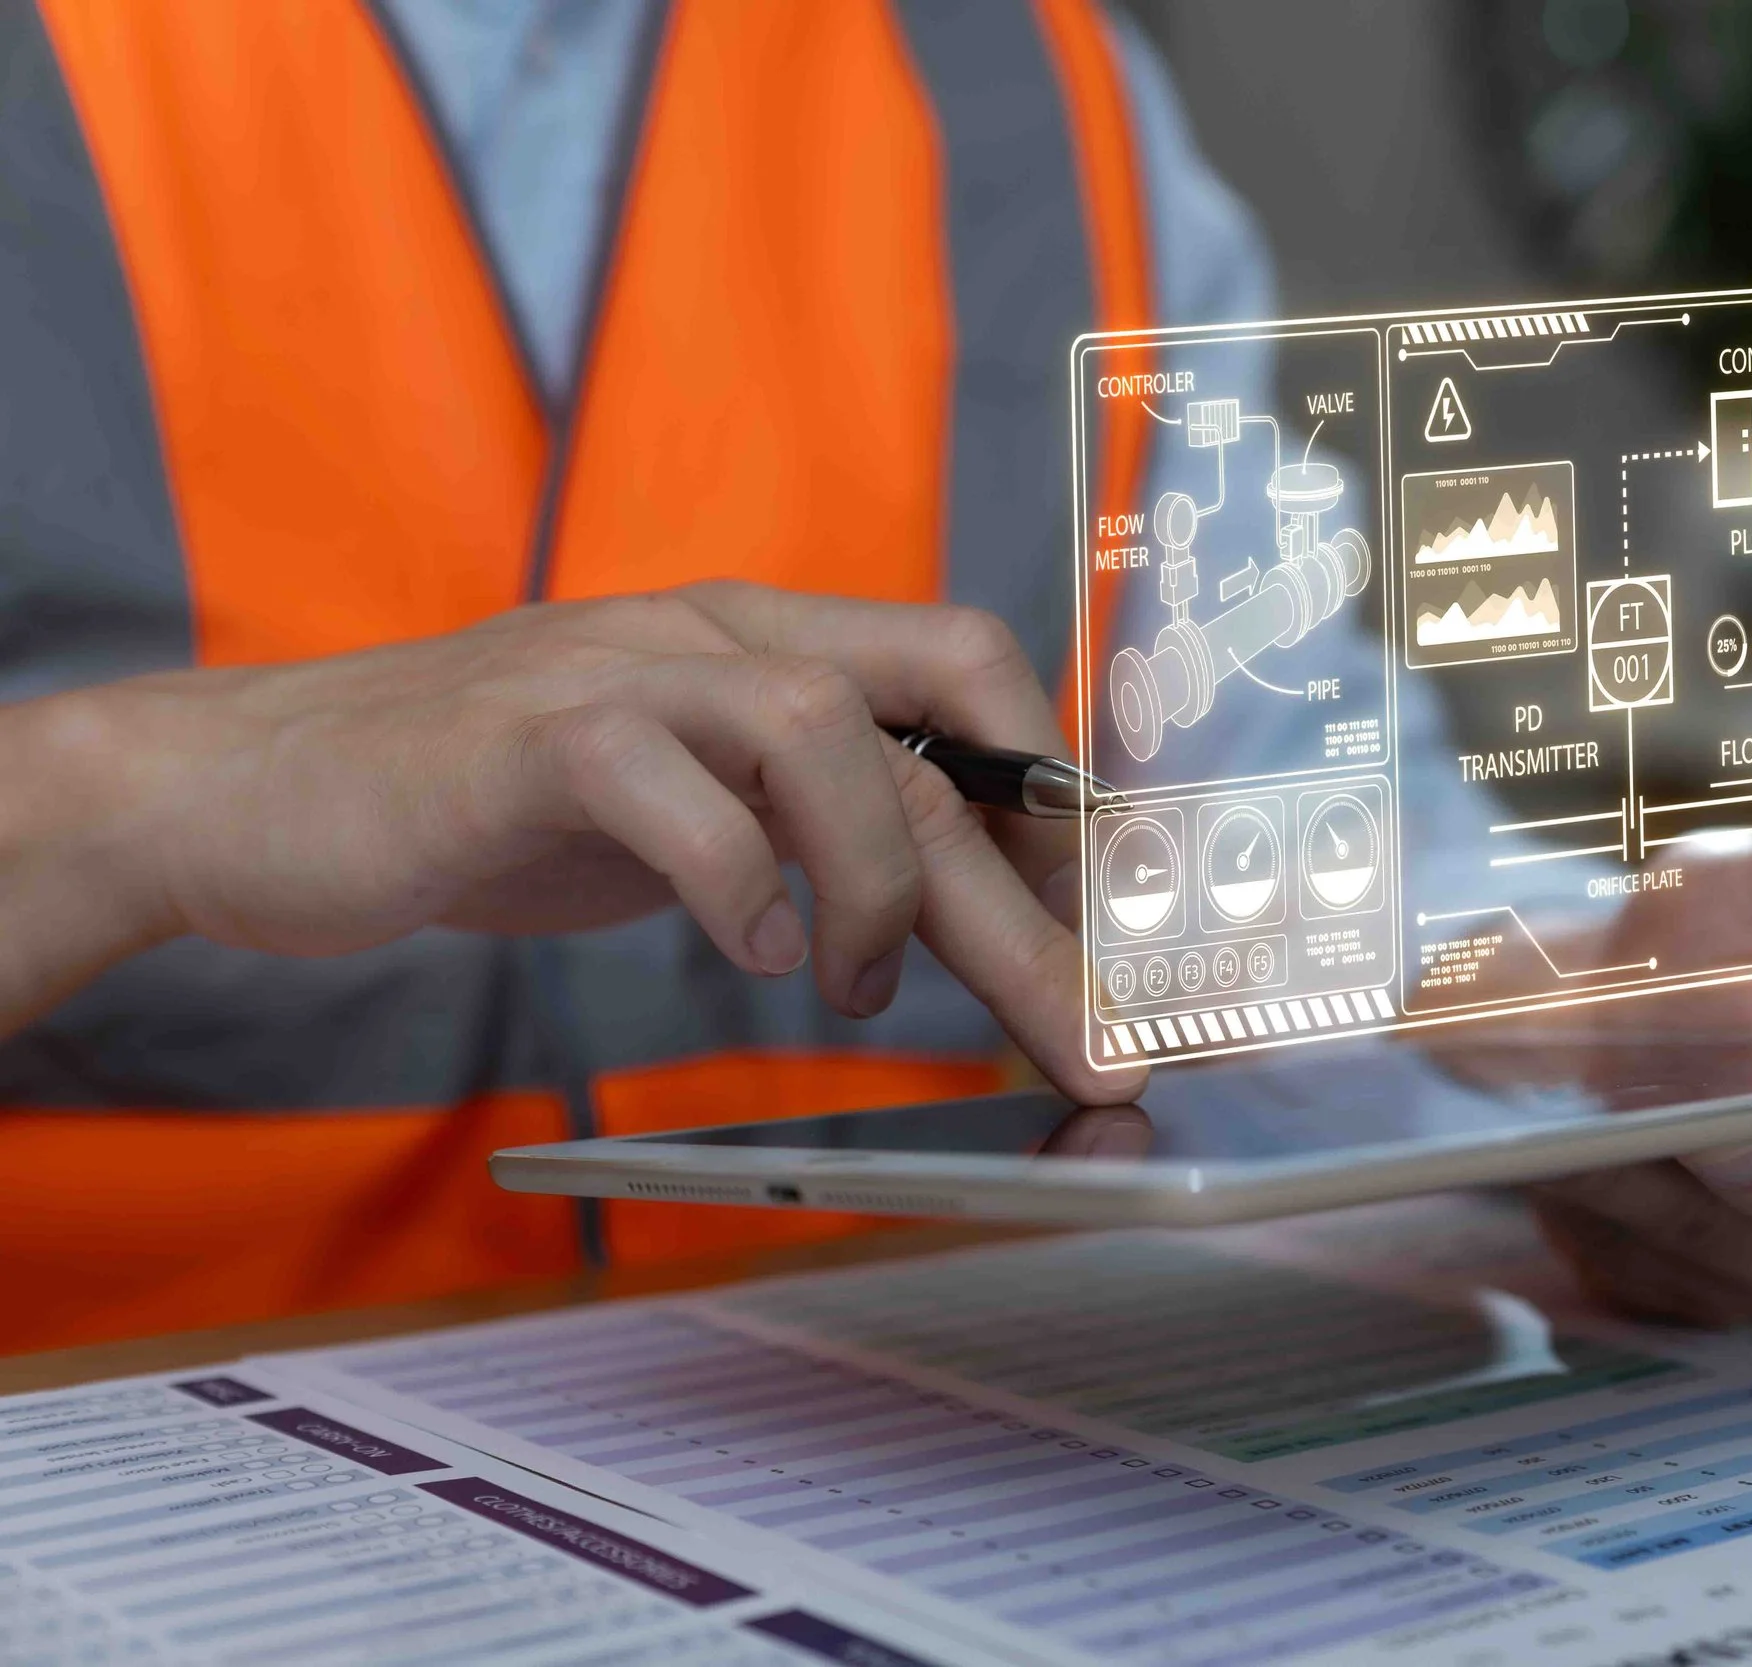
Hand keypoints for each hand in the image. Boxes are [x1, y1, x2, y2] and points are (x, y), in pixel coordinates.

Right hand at [0, 582, 1139, 1102]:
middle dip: (1036, 905)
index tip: (1108, 934)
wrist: (255, 792)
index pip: (970, 673)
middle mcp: (714, 630)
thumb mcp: (685, 802)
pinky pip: (672, 791)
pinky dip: (735, 884)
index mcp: (767, 639)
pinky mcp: (527, 737)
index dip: (1060, 800)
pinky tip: (748, 958)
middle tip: (1097, 1040)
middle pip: (932, 735)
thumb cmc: (488, 804)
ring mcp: (620, 669)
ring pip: (826, 730)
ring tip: (858, 987)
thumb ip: (804, 818)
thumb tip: (949, 895)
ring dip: (881, 882)